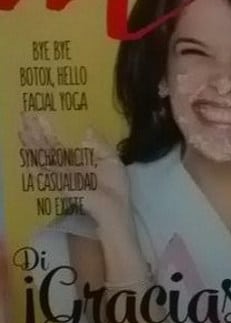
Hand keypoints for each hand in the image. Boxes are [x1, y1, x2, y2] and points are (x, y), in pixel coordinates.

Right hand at [19, 113, 130, 228]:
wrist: (116, 205)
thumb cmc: (116, 185)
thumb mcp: (111, 159)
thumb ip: (99, 144)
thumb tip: (87, 129)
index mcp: (77, 162)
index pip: (58, 146)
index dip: (48, 132)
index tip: (40, 117)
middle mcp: (67, 168)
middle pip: (48, 149)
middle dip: (36, 134)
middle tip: (26, 117)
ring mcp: (63, 176)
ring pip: (44, 158)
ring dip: (33, 145)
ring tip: (23, 130)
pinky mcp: (63, 184)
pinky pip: (47, 174)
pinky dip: (36, 166)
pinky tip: (27, 156)